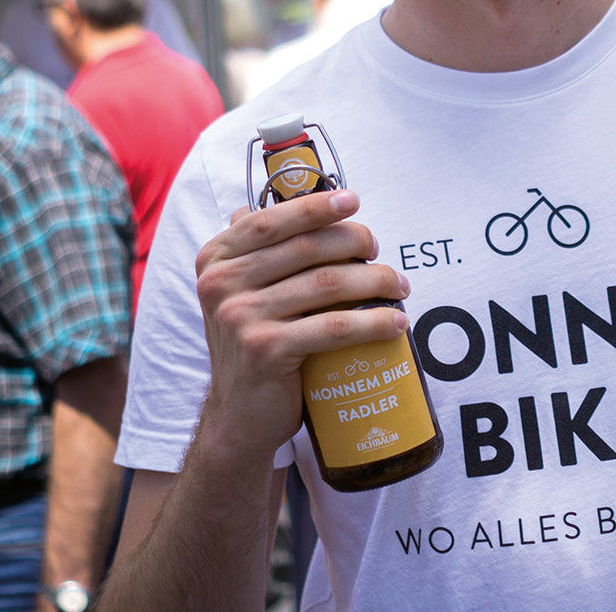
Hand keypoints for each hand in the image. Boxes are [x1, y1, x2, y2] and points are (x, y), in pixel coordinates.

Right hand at [193, 188, 409, 460]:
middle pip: (306, 247)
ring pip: (326, 283)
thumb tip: (305, 199)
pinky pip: (333, 327)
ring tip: (399, 286)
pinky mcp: (264, 350)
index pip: (269, 219)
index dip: (314, 206)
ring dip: (375, 281)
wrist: (239, 414)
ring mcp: (239, 317)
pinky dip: (372, 322)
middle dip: (355, 242)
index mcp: (216, 258)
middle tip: (380, 253)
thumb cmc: (255, 342)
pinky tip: (395, 322)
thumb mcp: (243, 290)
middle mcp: (220, 283)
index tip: (353, 201)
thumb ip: (262, 248)